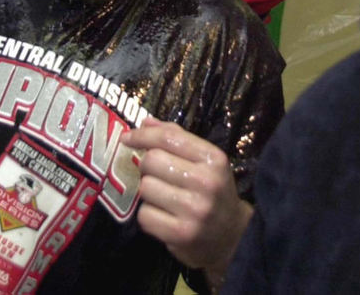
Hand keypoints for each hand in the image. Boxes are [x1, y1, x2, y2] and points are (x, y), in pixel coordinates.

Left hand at [121, 118, 251, 281]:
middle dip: (146, 166)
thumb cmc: (214, 192)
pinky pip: (144, 215)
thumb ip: (177, 138)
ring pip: (145, 188)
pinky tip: (163, 216)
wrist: (232, 236)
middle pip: (151, 161)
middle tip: (155, 174)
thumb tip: (145, 123)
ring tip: (163, 197)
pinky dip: (148, 214)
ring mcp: (194, 210)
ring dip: (148, 192)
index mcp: (212, 158)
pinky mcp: (181, 234)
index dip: (142, 135)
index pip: (168, 137)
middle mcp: (206, 182)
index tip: (127, 137)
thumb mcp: (205, 161)